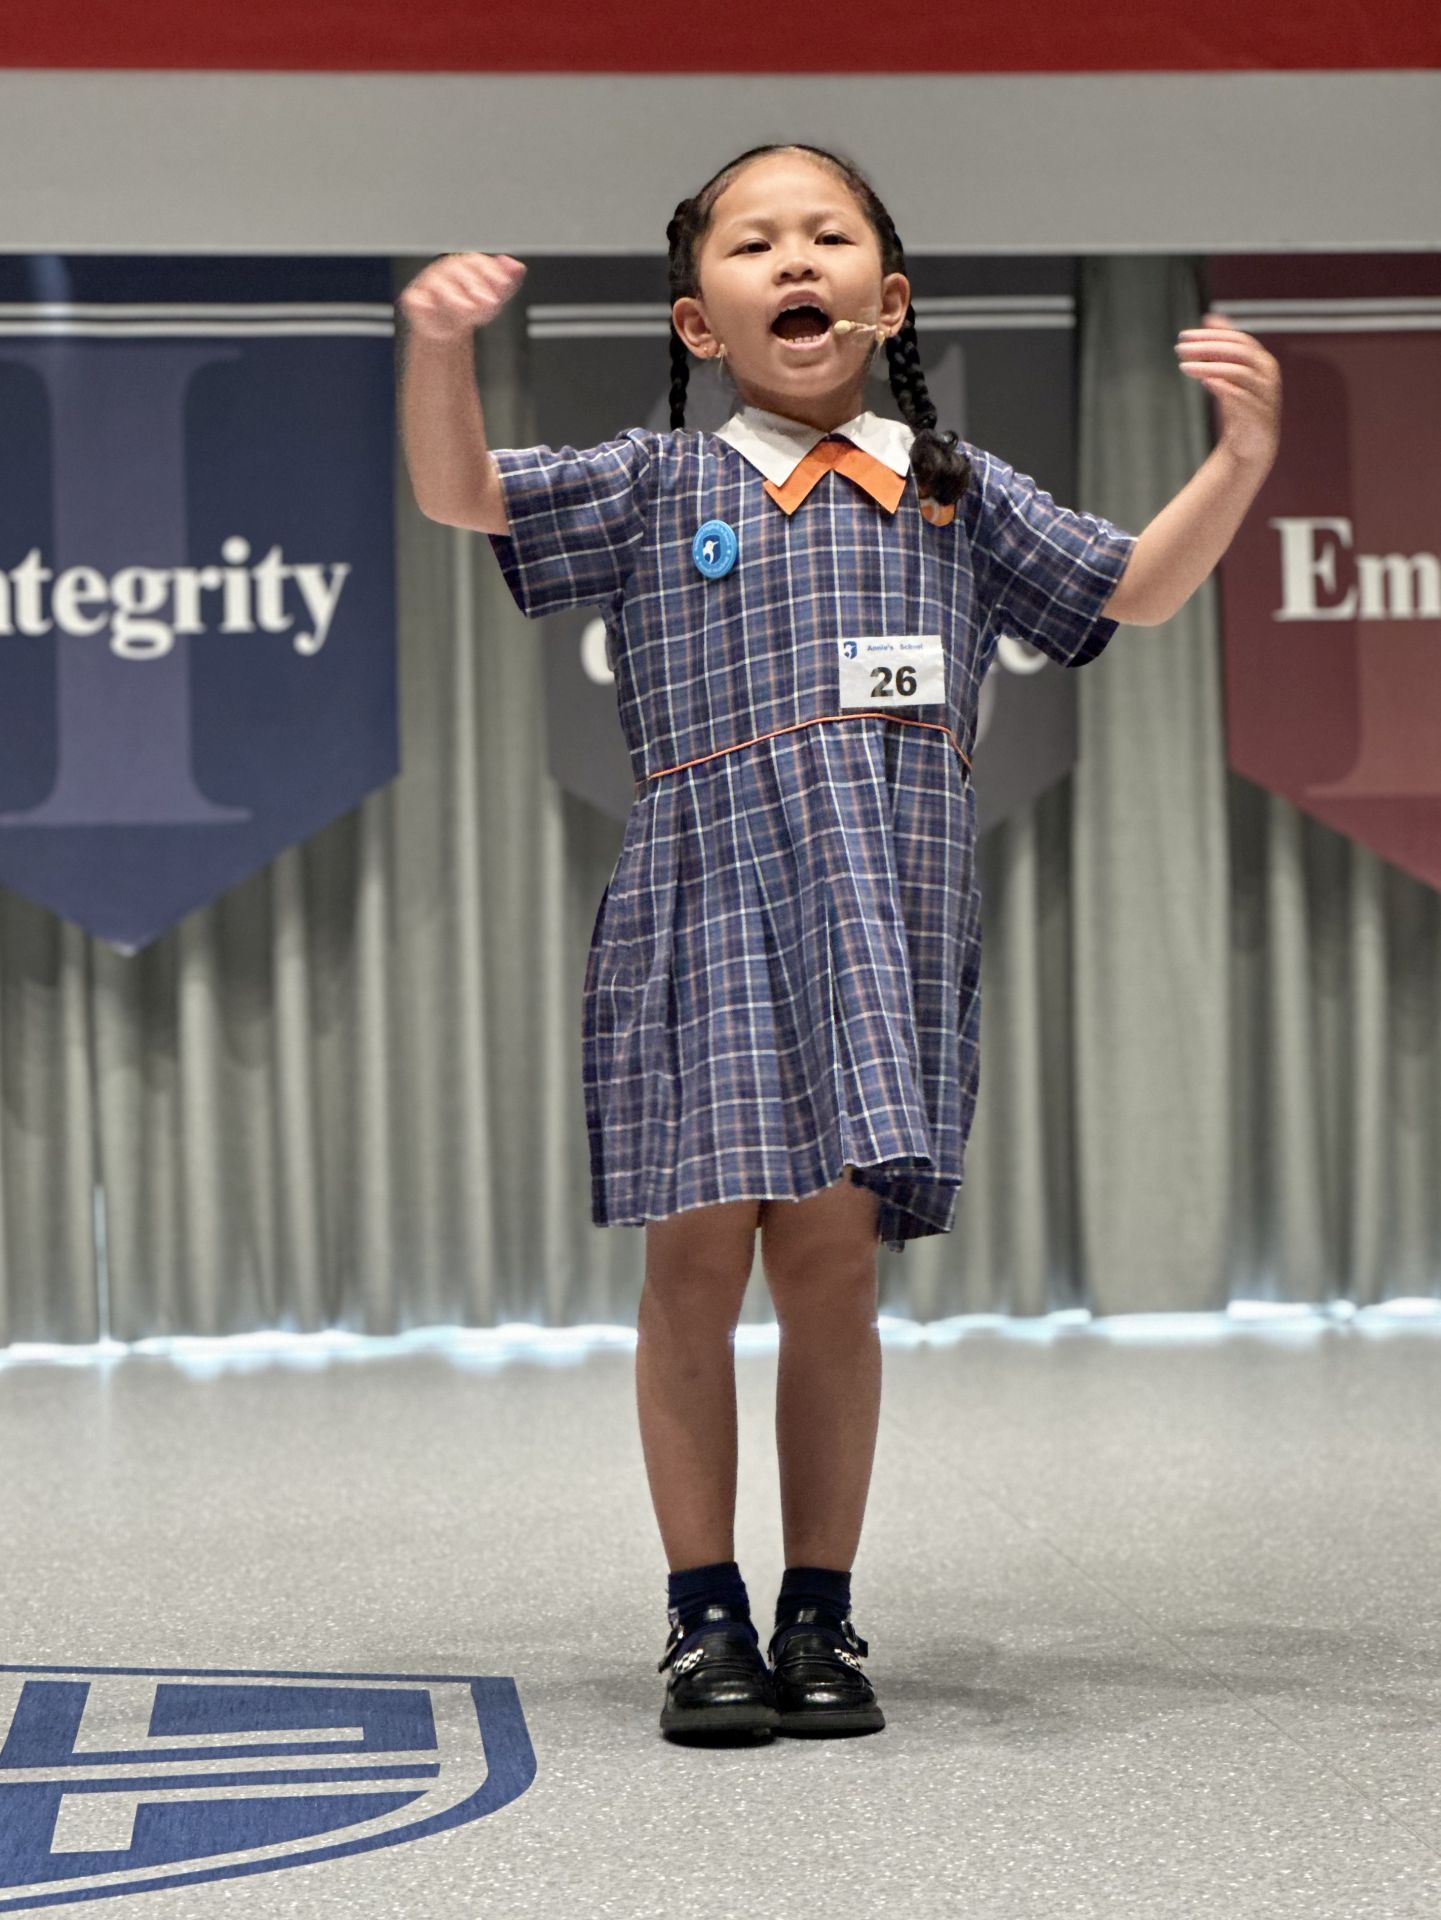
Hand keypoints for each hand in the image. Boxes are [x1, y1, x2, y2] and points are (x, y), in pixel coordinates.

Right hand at [397, 251, 526, 343]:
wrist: (450, 329)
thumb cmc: (473, 307)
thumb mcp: (495, 296)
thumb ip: (508, 282)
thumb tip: (518, 267)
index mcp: (467, 265)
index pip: (478, 263)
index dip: (491, 273)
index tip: (503, 285)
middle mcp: (446, 270)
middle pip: (460, 273)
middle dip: (476, 288)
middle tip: (489, 302)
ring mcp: (429, 282)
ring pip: (440, 286)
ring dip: (455, 299)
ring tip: (468, 310)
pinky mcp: (414, 299)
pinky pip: (416, 300)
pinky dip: (424, 305)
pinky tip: (433, 309)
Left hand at [1175, 312, 1280, 465]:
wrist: (1252, 445)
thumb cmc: (1240, 407)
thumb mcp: (1230, 373)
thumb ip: (1222, 348)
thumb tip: (1209, 317)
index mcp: (1261, 361)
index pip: (1237, 339)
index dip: (1211, 335)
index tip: (1185, 336)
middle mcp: (1267, 374)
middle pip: (1239, 351)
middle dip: (1208, 347)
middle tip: (1180, 349)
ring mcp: (1264, 395)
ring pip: (1239, 372)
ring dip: (1210, 367)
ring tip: (1184, 367)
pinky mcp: (1258, 416)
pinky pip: (1242, 397)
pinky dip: (1224, 387)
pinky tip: (1205, 381)